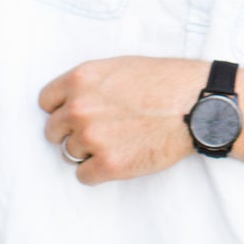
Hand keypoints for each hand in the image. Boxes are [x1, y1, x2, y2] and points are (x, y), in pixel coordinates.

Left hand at [38, 58, 206, 185]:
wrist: (197, 105)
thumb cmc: (166, 82)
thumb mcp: (120, 67)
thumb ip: (90, 84)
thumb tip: (71, 102)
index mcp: (79, 79)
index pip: (46, 102)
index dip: (62, 109)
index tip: (78, 115)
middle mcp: (78, 108)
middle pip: (53, 131)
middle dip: (73, 132)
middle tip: (101, 131)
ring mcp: (91, 137)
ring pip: (68, 154)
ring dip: (88, 152)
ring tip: (118, 142)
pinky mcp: (107, 165)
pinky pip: (83, 176)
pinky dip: (98, 172)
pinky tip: (119, 159)